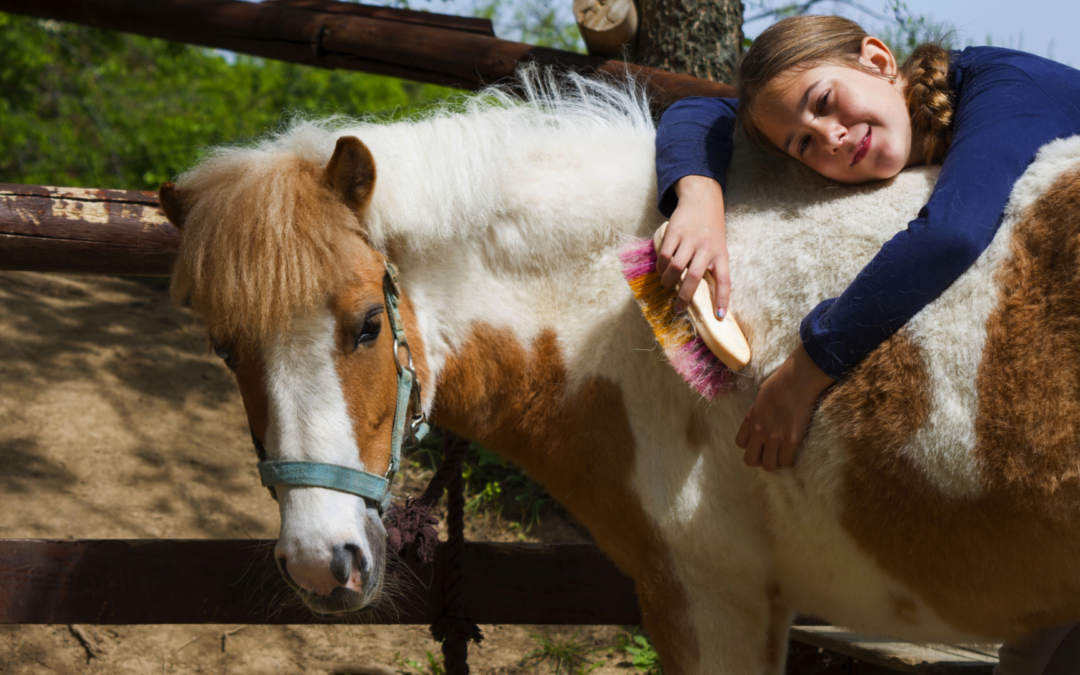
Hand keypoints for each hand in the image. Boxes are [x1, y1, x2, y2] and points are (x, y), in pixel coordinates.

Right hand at [657, 175, 729, 316]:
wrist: (702, 199)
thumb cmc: (711, 229)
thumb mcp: (718, 247)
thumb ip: (712, 266)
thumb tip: (703, 294)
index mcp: (721, 254)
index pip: (724, 280)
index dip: (722, 299)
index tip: (719, 317)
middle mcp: (707, 247)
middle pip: (694, 277)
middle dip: (684, 297)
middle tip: (678, 308)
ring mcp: (690, 239)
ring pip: (676, 267)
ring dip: (668, 281)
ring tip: (667, 285)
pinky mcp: (675, 232)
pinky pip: (665, 255)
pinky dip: (661, 267)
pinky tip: (661, 270)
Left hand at [736, 344, 835, 470]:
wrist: (797, 382)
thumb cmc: (780, 384)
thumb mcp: (759, 398)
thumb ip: (757, 412)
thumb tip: (761, 417)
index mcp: (749, 420)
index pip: (740, 444)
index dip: (750, 445)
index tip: (760, 442)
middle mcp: (759, 432)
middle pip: (750, 460)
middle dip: (759, 459)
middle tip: (769, 453)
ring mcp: (774, 438)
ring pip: (768, 466)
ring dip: (774, 462)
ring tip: (781, 453)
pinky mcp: (790, 442)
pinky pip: (785, 461)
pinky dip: (788, 459)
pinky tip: (791, 450)